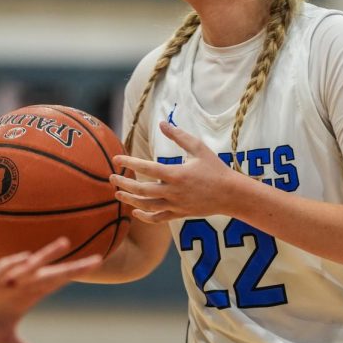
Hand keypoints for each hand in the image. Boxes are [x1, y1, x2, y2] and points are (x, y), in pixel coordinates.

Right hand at [0, 237, 99, 342]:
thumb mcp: (6, 342)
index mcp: (28, 295)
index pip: (57, 283)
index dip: (76, 276)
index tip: (97, 268)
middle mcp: (21, 284)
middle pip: (51, 275)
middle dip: (73, 269)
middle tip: (98, 260)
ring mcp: (5, 281)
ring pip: (29, 267)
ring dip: (46, 256)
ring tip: (64, 243)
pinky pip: (1, 270)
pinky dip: (14, 264)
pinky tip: (26, 258)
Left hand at [111, 120, 238, 223]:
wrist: (231, 194)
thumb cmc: (215, 168)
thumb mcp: (198, 148)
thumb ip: (179, 136)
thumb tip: (162, 123)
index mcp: (176, 174)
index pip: (146, 168)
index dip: (129, 163)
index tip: (116, 159)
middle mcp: (174, 191)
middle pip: (141, 190)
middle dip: (124, 184)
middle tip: (111, 177)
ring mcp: (176, 205)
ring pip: (147, 205)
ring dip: (129, 200)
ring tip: (117, 194)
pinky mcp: (179, 214)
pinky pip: (158, 218)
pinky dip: (144, 216)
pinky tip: (135, 211)